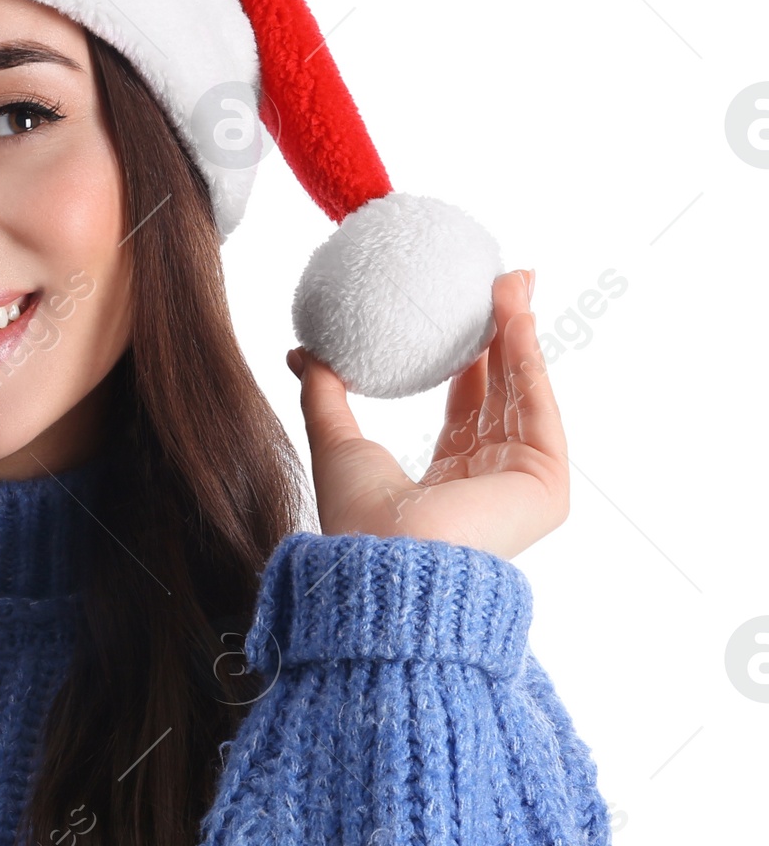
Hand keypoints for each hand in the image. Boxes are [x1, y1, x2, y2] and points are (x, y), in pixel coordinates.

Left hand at [285, 269, 568, 559]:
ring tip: (512, 281)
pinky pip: (537, 407)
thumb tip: (300, 352)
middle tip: (501, 280)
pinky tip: (514, 317)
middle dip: (505, 333)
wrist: (386, 564)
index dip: (469, 354)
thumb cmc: (357, 520)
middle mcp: (489, 481)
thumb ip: (324, 394)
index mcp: (446, 482)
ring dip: (520, 333)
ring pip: (524, 392)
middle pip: (503, 392)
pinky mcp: (545, 486)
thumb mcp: (335, 441)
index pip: (465, 405)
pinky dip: (528, 359)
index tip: (462, 305)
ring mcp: (520, 485)